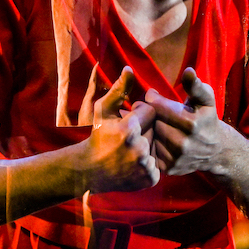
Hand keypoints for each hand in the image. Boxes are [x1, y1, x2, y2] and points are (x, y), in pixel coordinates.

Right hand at [83, 66, 159, 192]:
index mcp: (128, 128)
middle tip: (129, 138)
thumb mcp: (103, 109)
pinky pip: (158, 164)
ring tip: (131, 150)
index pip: (152, 112)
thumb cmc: (98, 135)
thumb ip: (119, 89)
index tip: (130, 120)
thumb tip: (130, 69)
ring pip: (157, 147)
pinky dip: (149, 163)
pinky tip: (135, 163)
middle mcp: (138, 148)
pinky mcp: (150, 178)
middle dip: (146, 130)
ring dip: (148, 146)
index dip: (141, 115)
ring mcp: (144, 165)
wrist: (90, 170)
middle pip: (156, 130)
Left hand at [145, 68, 230, 176]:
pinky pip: (150, 151)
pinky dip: (151, 143)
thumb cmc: (207, 118)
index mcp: (191, 123)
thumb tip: (188, 71)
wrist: (216, 150)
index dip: (152, 99)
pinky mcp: (169, 168)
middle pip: (152, 121)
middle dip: (150, 113)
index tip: (152, 96)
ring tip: (153, 122)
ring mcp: (175, 158)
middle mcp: (183, 143)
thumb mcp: (206, 99)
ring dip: (149, 128)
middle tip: (150, 109)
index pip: (157, 106)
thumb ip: (195, 85)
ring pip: (150, 136)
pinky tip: (156, 137)